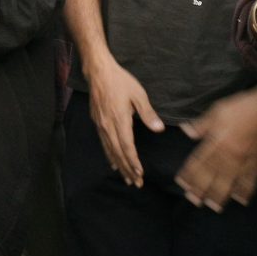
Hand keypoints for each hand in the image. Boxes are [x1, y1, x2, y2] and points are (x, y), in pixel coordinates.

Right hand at [87, 57, 163, 186]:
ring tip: (126, 178)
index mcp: (120, 119)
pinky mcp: (97, 122)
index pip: (127, 146)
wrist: (98, 72)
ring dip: (119, 165)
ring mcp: (101, 125)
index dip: (133, 161)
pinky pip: (104, 143)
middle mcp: (108, 125)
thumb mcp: (139, 95)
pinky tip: (113, 163)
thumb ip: (148, 114)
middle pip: (118, 152)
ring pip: (110, 150)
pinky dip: (109, 155)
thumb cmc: (121, 81)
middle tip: (136, 183)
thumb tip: (159, 129)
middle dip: (127, 169)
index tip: (140, 174)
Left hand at [178, 83, 256, 210]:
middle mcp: (228, 153)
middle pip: (212, 175)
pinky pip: (251, 180)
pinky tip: (241, 200)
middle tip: (194, 201)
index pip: (198, 161)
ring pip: (230, 181)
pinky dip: (245, 191)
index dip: (189, 174)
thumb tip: (186, 131)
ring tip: (214, 207)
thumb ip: (202, 124)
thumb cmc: (244, 106)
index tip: (181, 183)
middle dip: (202, 189)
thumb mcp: (218, 110)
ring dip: (220, 195)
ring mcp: (245, 159)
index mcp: (216, 140)